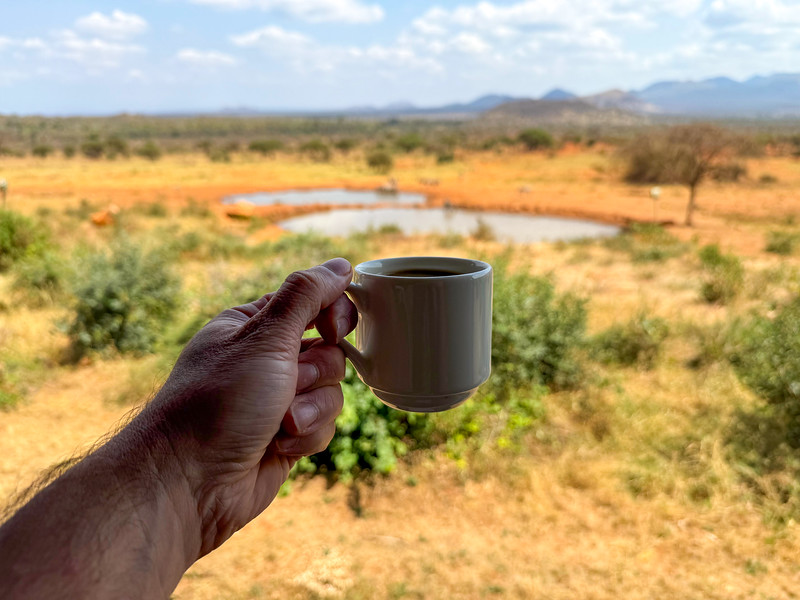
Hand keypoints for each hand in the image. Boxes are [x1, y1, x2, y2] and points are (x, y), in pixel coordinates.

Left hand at [138, 258, 356, 556]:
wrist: (190, 482)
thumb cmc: (217, 402)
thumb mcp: (264, 338)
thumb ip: (306, 296)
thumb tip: (340, 264)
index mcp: (254, 325)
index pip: (313, 301)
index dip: (333, 313)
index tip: (333, 329)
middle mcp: (267, 359)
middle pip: (330, 350)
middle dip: (315, 373)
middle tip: (289, 384)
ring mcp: (278, 399)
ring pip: (332, 390)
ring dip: (311, 409)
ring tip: (278, 425)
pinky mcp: (287, 435)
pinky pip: (324, 425)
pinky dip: (306, 437)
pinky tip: (276, 447)